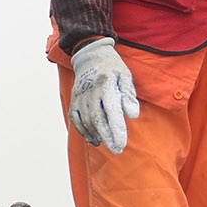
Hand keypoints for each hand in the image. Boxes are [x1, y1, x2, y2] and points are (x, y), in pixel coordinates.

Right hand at [69, 38, 139, 153]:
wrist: (90, 56)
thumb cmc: (112, 68)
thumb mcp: (125, 75)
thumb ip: (129, 94)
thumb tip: (132, 115)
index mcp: (106, 84)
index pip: (111, 111)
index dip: (116, 129)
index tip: (122, 144)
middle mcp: (90, 92)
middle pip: (97, 120)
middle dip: (107, 137)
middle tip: (117, 150)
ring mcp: (80, 96)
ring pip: (86, 122)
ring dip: (97, 135)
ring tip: (109, 144)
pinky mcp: (74, 100)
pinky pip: (76, 120)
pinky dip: (84, 132)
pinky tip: (94, 140)